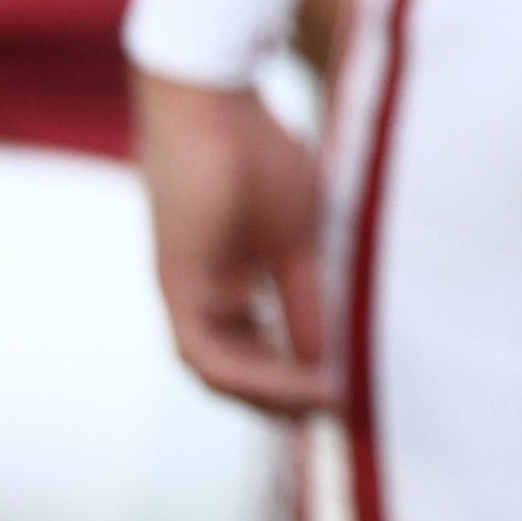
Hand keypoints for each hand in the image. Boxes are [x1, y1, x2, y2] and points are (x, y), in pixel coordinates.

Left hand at [138, 70, 333, 412]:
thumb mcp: (298, 236)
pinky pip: (207, 353)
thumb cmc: (257, 155)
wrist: (212, 106)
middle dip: (281, 399)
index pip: (256, 349)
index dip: (294, 377)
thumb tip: (325, 353)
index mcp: (227, 282)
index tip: (342, 390)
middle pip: (234, 370)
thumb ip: (306, 295)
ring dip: (268, 395)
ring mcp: (185, 294)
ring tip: (322, 402)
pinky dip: (253, 372)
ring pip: (218, 371)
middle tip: (333, 413)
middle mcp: (202, 297)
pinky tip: (299, 377)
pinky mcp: (179, 287)